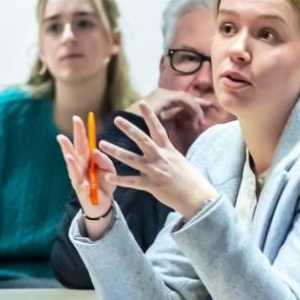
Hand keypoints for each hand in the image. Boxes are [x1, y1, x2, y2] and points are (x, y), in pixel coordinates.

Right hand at [55, 115, 119, 238]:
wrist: (103, 204)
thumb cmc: (104, 183)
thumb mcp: (109, 169)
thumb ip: (104, 160)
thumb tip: (95, 152)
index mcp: (86, 159)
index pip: (82, 143)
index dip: (80, 131)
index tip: (78, 118)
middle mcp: (79, 167)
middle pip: (73, 153)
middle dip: (69, 143)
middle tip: (63, 133)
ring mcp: (78, 179)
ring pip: (73, 169)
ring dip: (70, 162)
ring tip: (68, 154)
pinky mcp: (82, 192)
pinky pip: (81, 187)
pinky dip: (81, 183)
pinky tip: (82, 182)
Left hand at [101, 101, 216, 215]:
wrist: (197, 196)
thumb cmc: (189, 179)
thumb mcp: (179, 159)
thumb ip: (166, 151)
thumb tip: (160, 143)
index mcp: (168, 150)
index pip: (158, 129)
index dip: (150, 115)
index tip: (142, 103)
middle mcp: (160, 157)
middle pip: (142, 139)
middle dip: (129, 128)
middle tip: (116, 119)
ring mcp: (155, 171)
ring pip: (132, 159)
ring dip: (115, 151)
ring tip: (102, 144)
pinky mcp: (152, 185)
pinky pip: (133, 182)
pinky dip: (120, 180)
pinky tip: (108, 177)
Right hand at [132, 89, 214, 148]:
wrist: (126, 129)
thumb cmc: (137, 132)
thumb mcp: (155, 129)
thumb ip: (166, 125)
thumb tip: (174, 127)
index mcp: (159, 102)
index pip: (180, 102)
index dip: (193, 108)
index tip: (204, 116)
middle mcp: (161, 95)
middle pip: (185, 97)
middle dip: (200, 103)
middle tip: (214, 107)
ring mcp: (162, 94)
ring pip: (186, 98)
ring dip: (197, 108)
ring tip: (205, 118)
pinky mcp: (164, 97)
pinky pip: (184, 100)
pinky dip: (193, 109)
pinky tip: (198, 119)